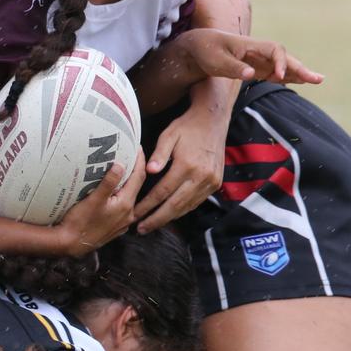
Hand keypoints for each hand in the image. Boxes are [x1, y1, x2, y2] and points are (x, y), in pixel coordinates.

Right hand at [55, 151, 144, 256]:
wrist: (71, 244)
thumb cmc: (80, 222)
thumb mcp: (93, 200)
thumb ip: (109, 182)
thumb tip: (121, 164)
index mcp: (126, 204)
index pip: (139, 177)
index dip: (139, 160)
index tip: (136, 146)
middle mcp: (128, 214)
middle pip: (136, 186)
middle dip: (134, 169)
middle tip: (128, 154)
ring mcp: (122, 222)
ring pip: (129, 197)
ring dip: (127, 183)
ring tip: (120, 170)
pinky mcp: (115, 226)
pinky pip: (122, 206)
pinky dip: (121, 195)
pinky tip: (112, 192)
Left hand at [135, 104, 227, 232]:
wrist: (213, 121)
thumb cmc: (186, 127)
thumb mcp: (169, 135)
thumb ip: (158, 154)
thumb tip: (148, 171)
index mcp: (187, 165)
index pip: (163, 192)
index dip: (148, 205)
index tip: (135, 214)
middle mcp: (201, 177)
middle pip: (175, 205)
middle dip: (157, 219)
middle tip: (141, 229)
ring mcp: (211, 182)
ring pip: (187, 206)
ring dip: (169, 218)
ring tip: (152, 225)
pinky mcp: (216, 183)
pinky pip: (196, 201)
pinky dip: (182, 210)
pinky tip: (170, 214)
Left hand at [181, 29, 323, 84]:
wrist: (197, 47)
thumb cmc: (205, 51)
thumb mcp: (214, 61)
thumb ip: (233, 67)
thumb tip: (252, 74)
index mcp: (250, 45)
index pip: (274, 50)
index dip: (280, 62)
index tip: (280, 75)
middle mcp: (258, 51)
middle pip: (284, 57)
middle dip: (300, 68)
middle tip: (318, 79)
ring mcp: (258, 59)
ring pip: (282, 65)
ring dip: (298, 73)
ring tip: (316, 80)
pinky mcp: (255, 68)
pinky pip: (275, 72)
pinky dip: (287, 77)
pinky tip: (299, 82)